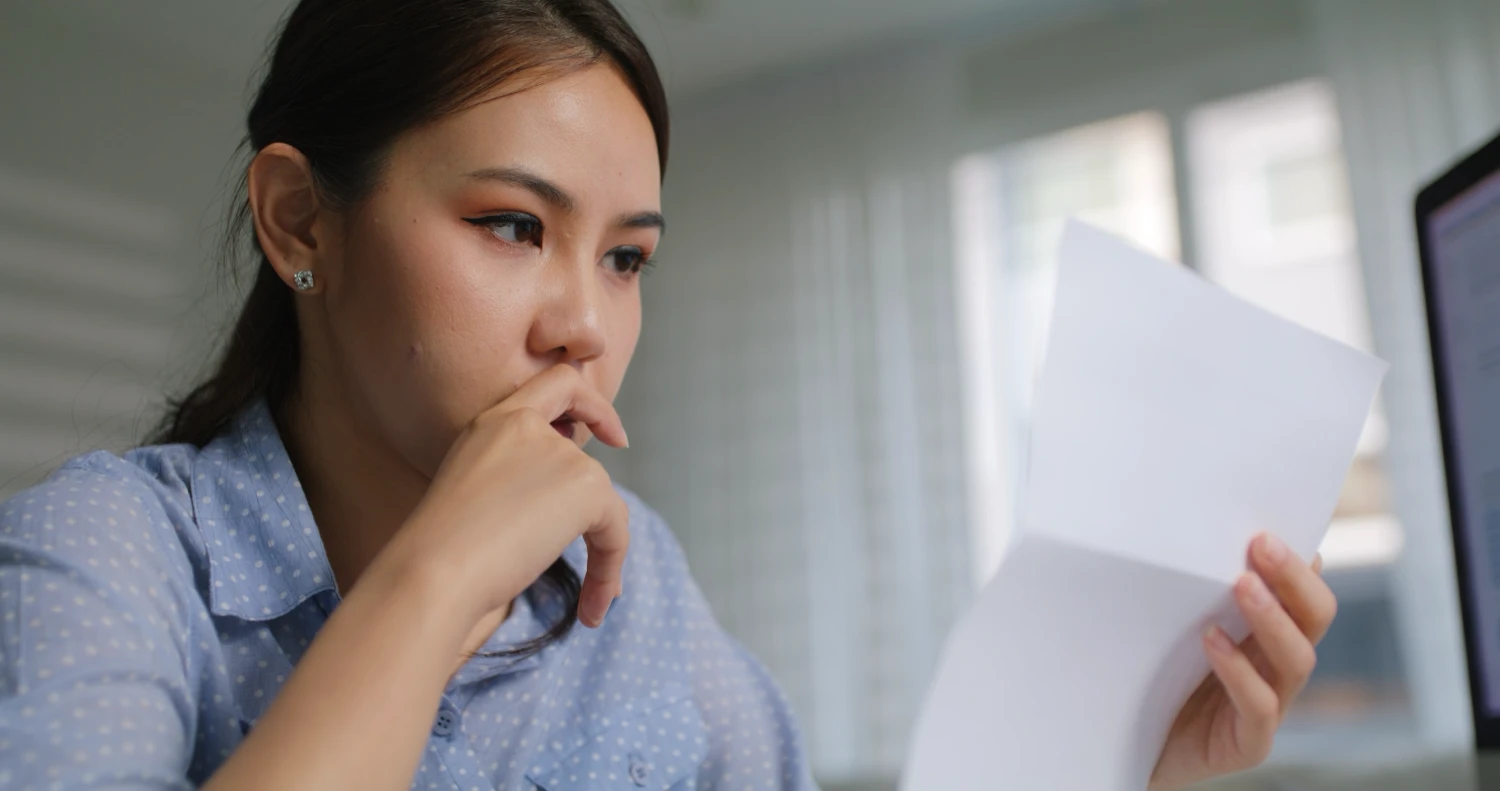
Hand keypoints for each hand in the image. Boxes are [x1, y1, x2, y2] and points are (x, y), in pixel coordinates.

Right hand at [375, 364, 630, 629]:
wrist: (433, 572)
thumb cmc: (437, 553)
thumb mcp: (472, 496)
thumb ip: (514, 481)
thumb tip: (560, 506)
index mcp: (493, 422)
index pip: (556, 384)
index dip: (590, 403)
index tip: (608, 437)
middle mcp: (527, 426)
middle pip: (585, 451)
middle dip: (597, 494)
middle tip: (605, 530)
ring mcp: (559, 453)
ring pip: (601, 503)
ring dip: (602, 552)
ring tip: (588, 604)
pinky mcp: (585, 486)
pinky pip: (616, 530)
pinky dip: (610, 570)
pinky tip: (593, 610)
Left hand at [1149, 533, 1336, 789]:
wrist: (1126, 748)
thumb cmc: (1148, 678)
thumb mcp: (1169, 625)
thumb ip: (1190, 590)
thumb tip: (1191, 532)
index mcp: (1265, 631)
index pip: (1301, 589)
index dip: (1299, 559)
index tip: (1277, 522)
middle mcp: (1275, 665)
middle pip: (1313, 617)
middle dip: (1294, 578)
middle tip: (1262, 542)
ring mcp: (1269, 704)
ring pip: (1296, 658)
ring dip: (1272, 617)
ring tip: (1243, 584)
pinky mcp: (1249, 741)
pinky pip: (1260, 706)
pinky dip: (1239, 671)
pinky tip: (1212, 642)